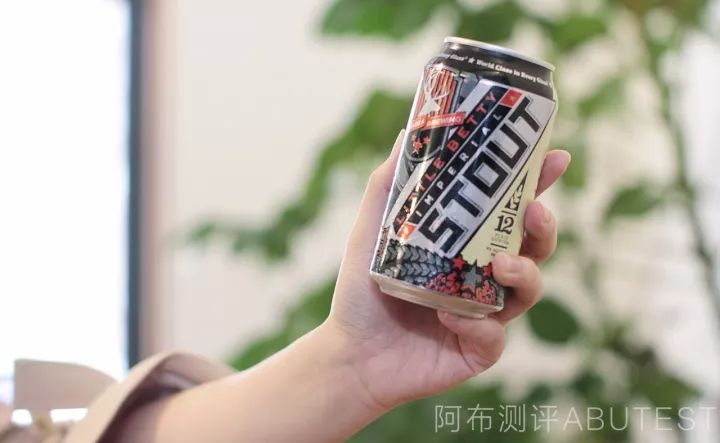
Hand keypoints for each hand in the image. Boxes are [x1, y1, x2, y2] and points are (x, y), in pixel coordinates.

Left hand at [322, 130, 570, 410]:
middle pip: (534, 246)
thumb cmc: (363, 290)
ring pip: (529, 289)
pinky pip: (494, 337)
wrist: (350, 352)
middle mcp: (484, 275)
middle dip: (543, 226)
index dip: (538, 184)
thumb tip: (409, 131)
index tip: (556, 158)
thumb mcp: (372, 230)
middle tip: (534, 211)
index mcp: (467, 244)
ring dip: (524, 274)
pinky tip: (447, 317)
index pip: (510, 209)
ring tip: (500, 265)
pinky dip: (477, 326)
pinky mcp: (479, 349)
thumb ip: (389, 185)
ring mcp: (486, 313)